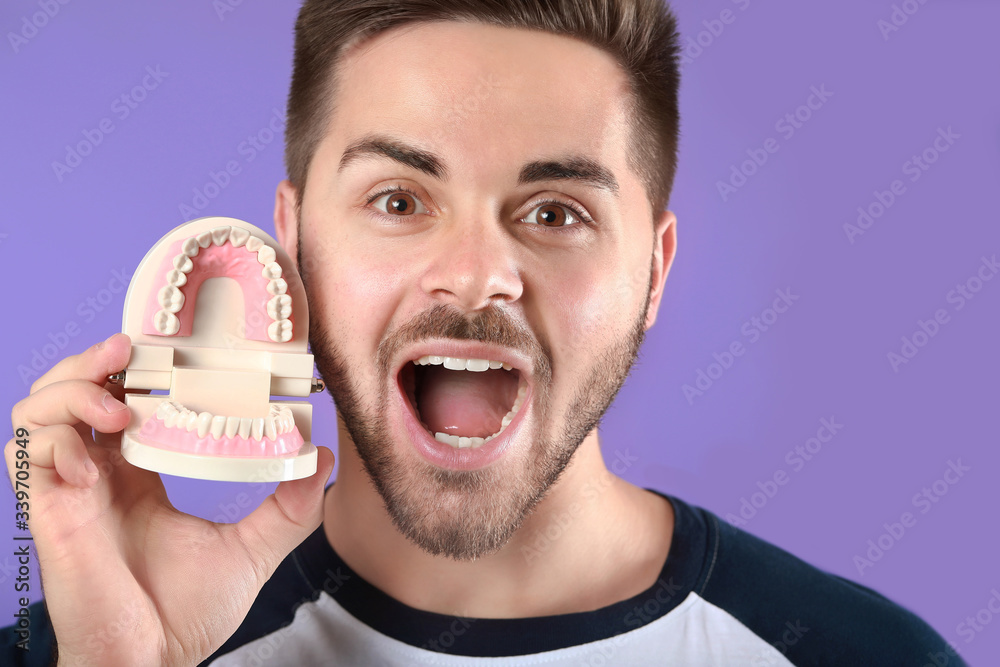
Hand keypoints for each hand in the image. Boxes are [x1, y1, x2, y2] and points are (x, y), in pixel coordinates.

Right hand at [4, 334, 334, 666]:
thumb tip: (323, 457)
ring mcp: (69, 491)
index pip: (124, 399)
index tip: (175, 347)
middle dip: (94, 360)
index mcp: (138, 473)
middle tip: (131, 350)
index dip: (138, 368)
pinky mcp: (49, 513)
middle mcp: (99, 473)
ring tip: (117, 409)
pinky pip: (25, 455)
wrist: (151, 663)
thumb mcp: (252, 548)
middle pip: (74, 389)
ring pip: (38, 410)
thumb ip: (289, 506)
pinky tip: (94, 462)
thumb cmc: (186, 613)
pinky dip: (54, 441)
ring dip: (72, 391)